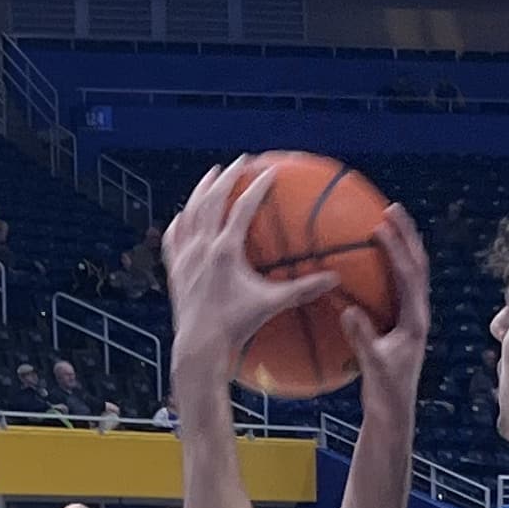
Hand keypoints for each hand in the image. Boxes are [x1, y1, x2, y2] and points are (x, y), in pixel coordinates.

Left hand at [161, 160, 360, 396]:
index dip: (257, 187)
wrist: (199, 346)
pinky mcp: (175, 269)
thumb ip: (303, 290)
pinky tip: (183, 216)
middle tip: (240, 161)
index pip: (242, 207)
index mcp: (225, 250)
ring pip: (190, 212)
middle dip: (227, 176)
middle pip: (212, 199)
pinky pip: (174, 238)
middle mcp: (202, 246)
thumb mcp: (272, 305)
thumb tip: (334, 279)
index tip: (269, 171)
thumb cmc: (236, 326)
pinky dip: (180, 222)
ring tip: (211, 175)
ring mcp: (185, 256)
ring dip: (201, 190)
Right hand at [340, 204, 429, 407]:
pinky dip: (384, 267)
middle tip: (391, 208)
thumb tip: (348, 311)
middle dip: (407, 235)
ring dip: (400, 246)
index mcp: (416, 322)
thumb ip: (363, 340)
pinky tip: (365, 259)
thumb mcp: (372, 366)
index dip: (398, 249)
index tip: (382, 226)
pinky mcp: (399, 323)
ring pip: (409, 273)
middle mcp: (417, 315)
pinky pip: (393, 287)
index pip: (410, 276)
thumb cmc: (386, 394)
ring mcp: (410, 318)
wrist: (393, 414)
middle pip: (417, 265)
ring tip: (384, 221)